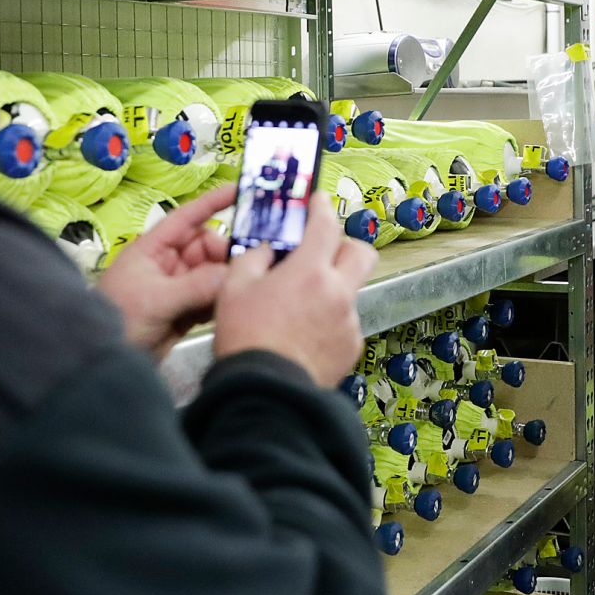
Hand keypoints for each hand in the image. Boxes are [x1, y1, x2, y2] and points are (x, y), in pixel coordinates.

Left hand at [97, 182, 232, 357]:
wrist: (105, 363)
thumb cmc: (119, 320)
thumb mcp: (156, 300)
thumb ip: (195, 285)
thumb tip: (233, 274)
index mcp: (154, 249)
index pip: (187, 217)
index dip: (213, 202)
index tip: (242, 191)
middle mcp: (168, 263)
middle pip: (207, 247)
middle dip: (225, 255)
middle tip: (242, 270)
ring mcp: (178, 287)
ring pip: (213, 273)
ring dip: (226, 279)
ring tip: (244, 287)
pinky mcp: (185, 311)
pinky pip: (211, 297)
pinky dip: (222, 300)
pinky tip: (232, 306)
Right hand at [215, 192, 378, 387]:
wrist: (265, 392)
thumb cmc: (246, 341)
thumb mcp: (233, 289)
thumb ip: (253, 259)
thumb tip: (267, 249)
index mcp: (309, 272)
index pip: (325, 224)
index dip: (321, 207)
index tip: (317, 202)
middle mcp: (337, 293)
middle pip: (361, 253)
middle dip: (345, 246)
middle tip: (323, 252)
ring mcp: (348, 322)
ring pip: (351, 290)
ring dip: (333, 289)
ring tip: (301, 306)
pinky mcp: (351, 348)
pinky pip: (346, 323)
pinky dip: (330, 321)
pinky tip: (305, 334)